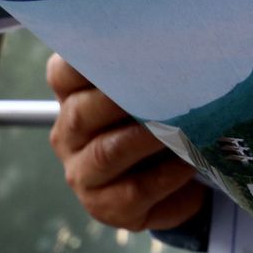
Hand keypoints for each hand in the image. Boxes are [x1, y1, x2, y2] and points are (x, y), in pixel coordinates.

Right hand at [47, 53, 206, 231]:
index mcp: (74, 98)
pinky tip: (188, 162)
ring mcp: (83, 173)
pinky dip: (166, 175)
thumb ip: (149, 72)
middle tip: (162, 86)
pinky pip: (134, 189)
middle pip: (81, 112)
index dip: (87, 60)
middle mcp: (69, 134)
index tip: (126, 48)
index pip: (63, 73)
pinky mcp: (105, 206)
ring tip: (180, 127)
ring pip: (107, 152)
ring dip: (146, 138)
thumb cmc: (159, 124)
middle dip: (121, 99)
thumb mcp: (151, 93)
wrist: (176, 183)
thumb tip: (177, 46)